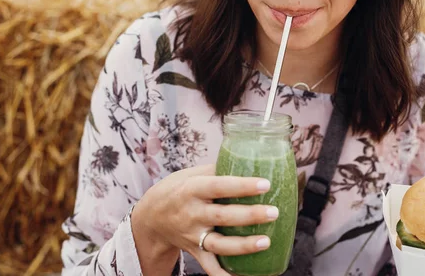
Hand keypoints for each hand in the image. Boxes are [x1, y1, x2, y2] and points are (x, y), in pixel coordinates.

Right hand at [132, 164, 277, 275]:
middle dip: (249, 216)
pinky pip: (210, 266)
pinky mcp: (195, 251)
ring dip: (243, 246)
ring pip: (219, 244)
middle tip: (273, 212)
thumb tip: (251, 160)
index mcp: (192, 189)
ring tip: (266, 242)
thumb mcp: (192, 173)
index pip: (219, 186)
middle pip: (222, 216)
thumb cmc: (178, 189)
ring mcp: (193, 235)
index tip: (265, 184)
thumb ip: (218, 169)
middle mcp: (192, 214)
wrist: (151, 217)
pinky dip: (224, 275)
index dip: (242, 186)